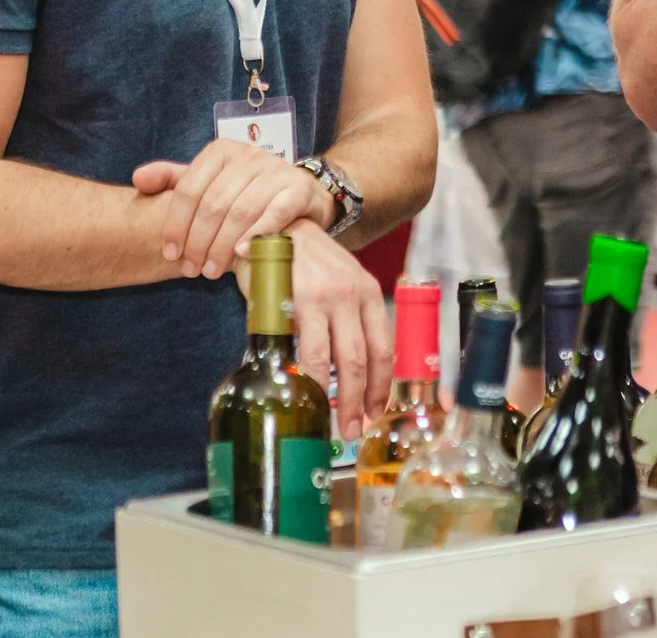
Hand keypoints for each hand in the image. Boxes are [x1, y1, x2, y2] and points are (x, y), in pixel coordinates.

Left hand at [134, 140, 331, 278]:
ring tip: (212, 271)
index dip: (175, 224)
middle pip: (213, 204)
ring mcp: (276, 170)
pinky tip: (241, 254)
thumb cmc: (246, 192)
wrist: (300, 192)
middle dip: (198, 242)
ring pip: (241, 212)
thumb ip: (174, 180)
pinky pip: (274, 214)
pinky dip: (256, 235)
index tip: (169, 253)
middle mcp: (249, 155)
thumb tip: (138, 179)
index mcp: (222, 151)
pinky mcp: (299, 188)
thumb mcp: (209, 182)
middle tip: (191, 269)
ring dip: (222, 246)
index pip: (189, 189)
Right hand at [234, 219, 391, 434]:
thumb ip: (344, 320)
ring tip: (336, 422)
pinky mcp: (298, 301)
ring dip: (339, 397)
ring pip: (339, 360)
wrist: (273, 227)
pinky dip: (311, 378)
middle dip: (362, 400)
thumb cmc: (304, 264)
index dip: (383, 384)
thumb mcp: (337, 284)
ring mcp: (327, 297)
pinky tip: (309, 396)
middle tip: (356, 428)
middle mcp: (353, 294)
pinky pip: (307, 350)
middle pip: (364, 359)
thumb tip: (347, 373)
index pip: (384, 347)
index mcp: (368, 292)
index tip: (378, 410)